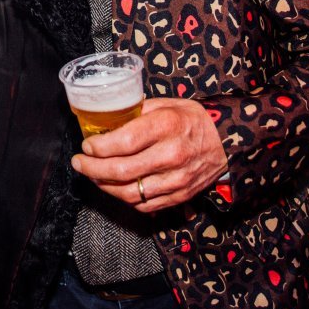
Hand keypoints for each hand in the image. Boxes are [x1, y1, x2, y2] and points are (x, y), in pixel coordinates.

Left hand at [70, 97, 227, 213]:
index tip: (86, 146)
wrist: (229, 141)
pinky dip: (125, 199)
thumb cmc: (194, 119)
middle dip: (92, 169)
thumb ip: (136, 112)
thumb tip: (106, 119)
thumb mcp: (166, 104)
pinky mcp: (180, 196)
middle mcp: (171, 155)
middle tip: (79, 163)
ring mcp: (177, 179)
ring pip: (129, 193)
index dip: (98, 147)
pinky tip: (115, 188)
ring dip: (104, 186)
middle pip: (121, 171)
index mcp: (166, 126)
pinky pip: (145, 205)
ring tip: (93, 176)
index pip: (123, 142)